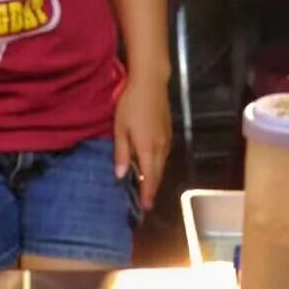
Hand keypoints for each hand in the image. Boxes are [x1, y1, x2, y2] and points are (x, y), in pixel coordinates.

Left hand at [113, 70, 171, 211]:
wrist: (151, 81)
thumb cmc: (131, 103)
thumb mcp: (120, 128)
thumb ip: (121, 153)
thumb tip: (121, 175)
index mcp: (147, 149)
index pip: (149, 178)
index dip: (147, 193)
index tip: (145, 207)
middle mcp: (160, 148)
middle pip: (158, 174)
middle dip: (152, 189)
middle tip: (147, 202)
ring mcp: (166, 139)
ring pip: (162, 165)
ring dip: (156, 177)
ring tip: (148, 187)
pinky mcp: (168, 132)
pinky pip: (164, 155)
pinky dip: (158, 165)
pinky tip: (153, 165)